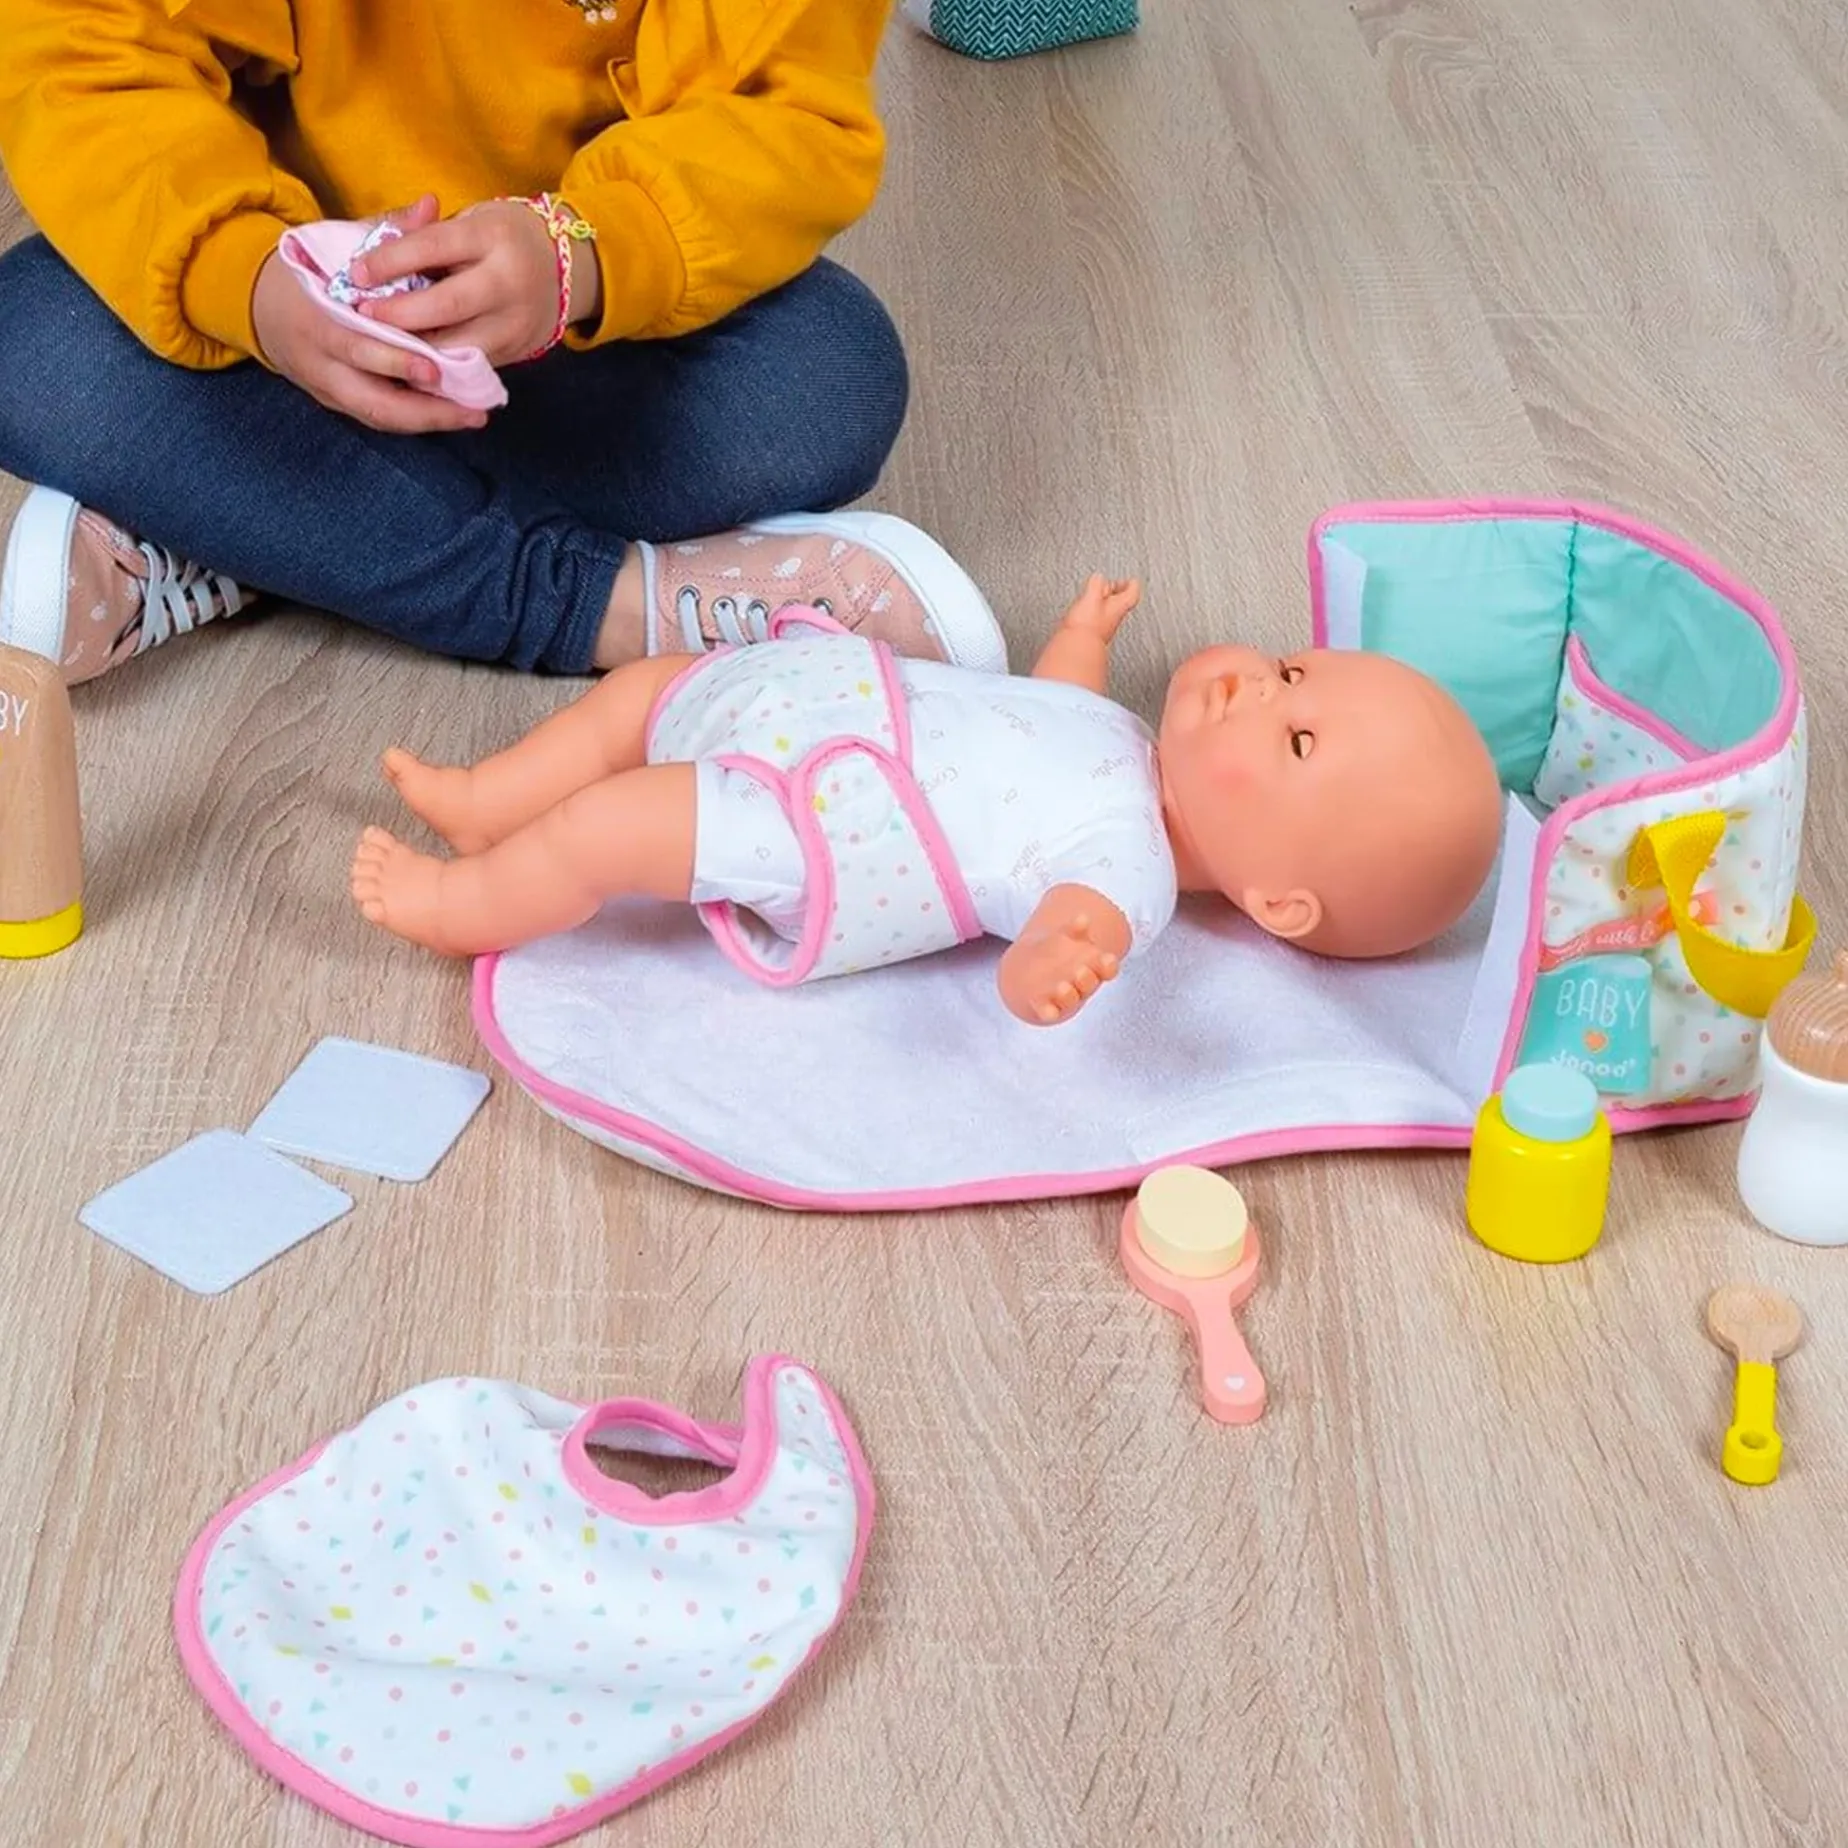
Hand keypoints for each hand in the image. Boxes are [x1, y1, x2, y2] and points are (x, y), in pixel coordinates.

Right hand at [251, 196, 488, 434]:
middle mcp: (319, 363)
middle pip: (371, 399)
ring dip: (428, 421)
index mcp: (315, 319)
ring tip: (473, 416)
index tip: (434, 366)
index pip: (354, 346)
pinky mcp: (338, 403)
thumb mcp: (338, 244)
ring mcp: (327, 389)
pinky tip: (452, 415)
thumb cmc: (310, 270)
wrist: (263, 305)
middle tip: (471, 408)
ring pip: (379, 416)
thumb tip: (430, 205)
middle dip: (423, 408)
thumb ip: (385, 229)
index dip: (393, 361)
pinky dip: (414, 420)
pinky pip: (378, 419)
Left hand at [349, 199, 590, 366]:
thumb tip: (372, 249)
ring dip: (414, 349)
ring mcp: (517, 322)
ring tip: (381, 344)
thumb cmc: (500, 239)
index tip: (355, 274)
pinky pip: (469, 365)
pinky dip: (436, 366)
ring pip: (457, 346)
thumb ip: (422, 232)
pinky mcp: (517, 351)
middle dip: (398, 314)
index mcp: (494, 235)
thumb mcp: (468, 222)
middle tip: (363, 315)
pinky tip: (410, 361)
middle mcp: (510, 280)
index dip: (388, 262)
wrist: (564, 270)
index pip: (431, 247)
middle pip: (445, 305)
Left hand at [999, 909, 1123, 1025]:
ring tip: (1062, 986)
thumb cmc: (1055, 954)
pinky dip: (1049, 1012)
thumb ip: (1073, 930)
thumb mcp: (1064, 938)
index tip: (1107, 959)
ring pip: (1071, 999)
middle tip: (1080, 970)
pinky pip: (1050, 1012)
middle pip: (1089, 983)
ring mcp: (1064, 997)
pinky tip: (1047, 1011)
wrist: (1025, 973)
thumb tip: (1082, 918)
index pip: (1107, 968)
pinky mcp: (1046, 1007)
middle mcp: (1081, 985)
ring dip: (1068, 994)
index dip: (1109, 966)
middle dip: (1086, 978)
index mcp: (1091, 966)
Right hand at [1060, 574, 1140, 642]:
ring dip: (1102, 602)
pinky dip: (1092, 612)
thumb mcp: (1092, 596)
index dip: (1130, 583)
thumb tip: (1099, 578)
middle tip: (1109, 586)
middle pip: (1122, 602)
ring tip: (1095, 596)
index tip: (1126, 579)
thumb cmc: (1088, 625)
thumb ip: (1097, 584)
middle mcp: (1114, 618)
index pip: (1133, 592)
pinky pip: (1096, 619)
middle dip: (1114, 592)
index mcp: (1118, 606)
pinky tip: (1084, 611)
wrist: (1077, 647)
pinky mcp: (1091, 633)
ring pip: (1108, 611)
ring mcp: (1103, 627)